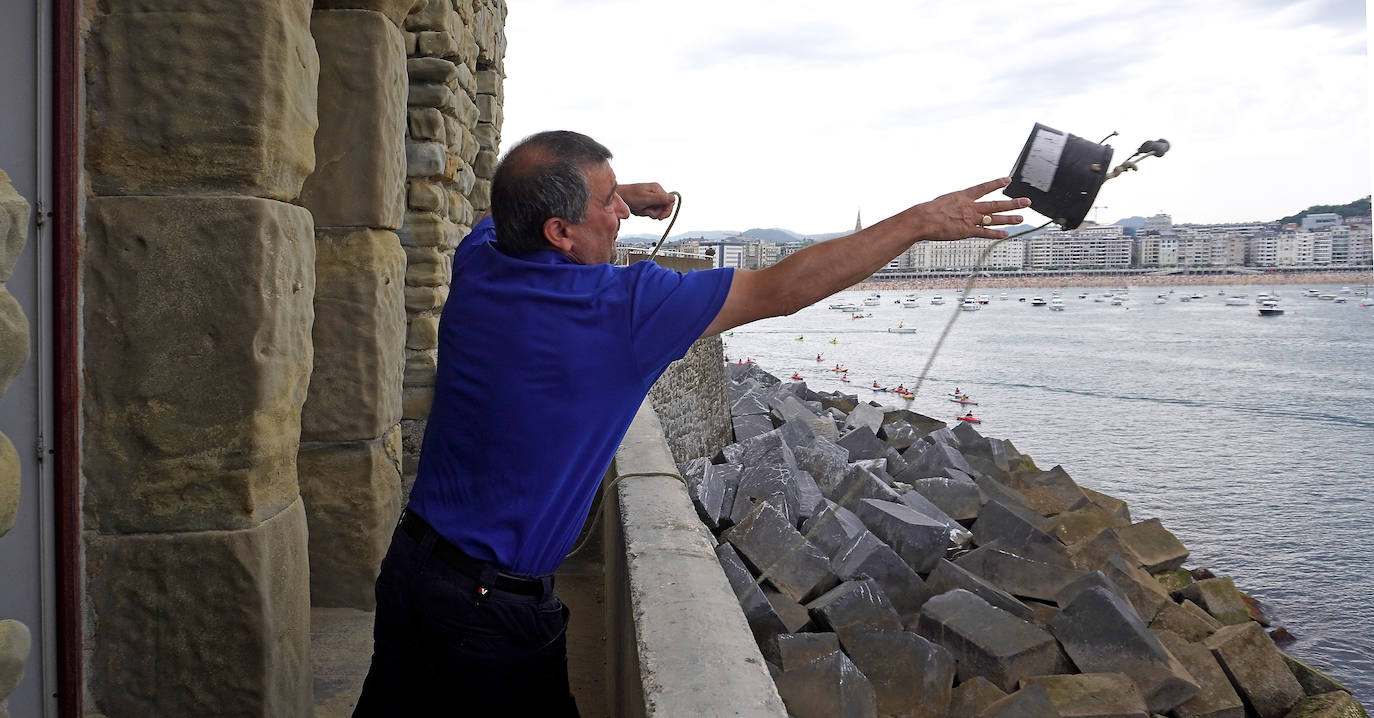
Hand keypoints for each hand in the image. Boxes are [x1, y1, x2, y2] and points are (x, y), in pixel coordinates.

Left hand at [617, 183, 675, 219]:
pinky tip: (640, 210)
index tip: (660, 217)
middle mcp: (656, 193)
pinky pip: (652, 211)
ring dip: (650, 213)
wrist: (619, 198)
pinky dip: (646, 213)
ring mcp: (652, 198)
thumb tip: (673, 197)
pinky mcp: (647, 203)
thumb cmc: (629, 196)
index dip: (667, 210)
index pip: (670, 201)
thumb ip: (660, 199)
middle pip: (665, 207)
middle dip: (657, 212)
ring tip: (642, 209)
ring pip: (658, 211)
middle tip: (648, 212)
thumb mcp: (646, 198)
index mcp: (657, 189)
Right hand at [912, 178, 1030, 241]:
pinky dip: (995, 234)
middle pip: (995, 204)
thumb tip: (956, 203)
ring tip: (1021, 218)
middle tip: (1026, 202)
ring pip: (994, 218)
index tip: (1008, 180)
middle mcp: (970, 206)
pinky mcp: (967, 231)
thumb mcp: (944, 201)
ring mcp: (970, 219)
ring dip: (1009, 218)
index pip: (984, 188)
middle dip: (1012, 203)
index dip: (996, 183)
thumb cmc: (928, 211)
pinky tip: (1005, 234)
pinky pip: (984, 233)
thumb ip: (954, 203)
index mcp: (963, 196)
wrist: (922, 219)